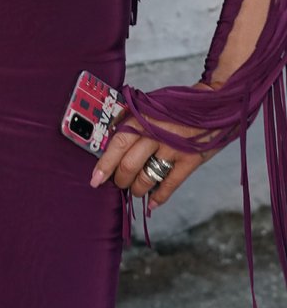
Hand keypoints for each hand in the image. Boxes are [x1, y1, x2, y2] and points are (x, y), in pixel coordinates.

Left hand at [90, 88, 217, 210]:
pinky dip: (160, 197)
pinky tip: (153, 203)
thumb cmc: (178, 105)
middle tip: (118, 183)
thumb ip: (134, 121)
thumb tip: (111, 141)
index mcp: (144, 117)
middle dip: (120, 180)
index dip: (104, 164)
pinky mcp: (190, 160)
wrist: (213, 104)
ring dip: (137, 189)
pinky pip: (170, 184)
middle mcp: (156, 133)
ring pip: (146, 178)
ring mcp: (174, 148)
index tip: (95, 179)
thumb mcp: (152, 106)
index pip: (117, 144)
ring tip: (135, 190)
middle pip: (129, 165)